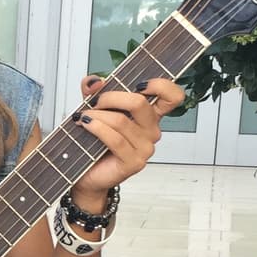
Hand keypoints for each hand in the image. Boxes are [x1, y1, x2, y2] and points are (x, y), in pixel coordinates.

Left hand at [71, 74, 183, 202]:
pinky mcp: (133, 162)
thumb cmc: (95, 143)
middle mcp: (151, 131)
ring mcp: (145, 149)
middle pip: (139, 103)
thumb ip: (93, 90)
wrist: (88, 176)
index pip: (173, 97)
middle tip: (94, 102)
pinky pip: (115, 139)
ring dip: (97, 115)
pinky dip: (97, 128)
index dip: (161, 86)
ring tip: (83, 117)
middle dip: (111, 97)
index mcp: (150, 116)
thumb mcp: (94, 109)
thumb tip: (95, 81)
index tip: (139, 84)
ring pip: (121, 121)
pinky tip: (86, 125)